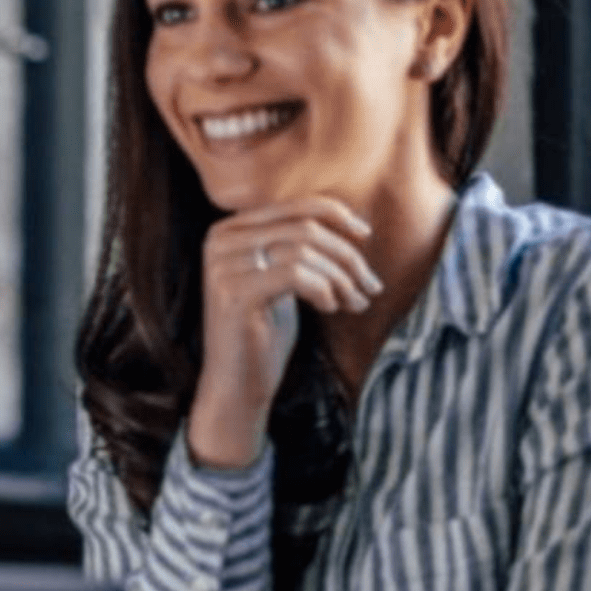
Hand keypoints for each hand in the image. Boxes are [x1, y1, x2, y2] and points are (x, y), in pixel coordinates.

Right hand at [189, 197, 380, 468]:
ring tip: (354, 302)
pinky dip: (324, 290)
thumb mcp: (281, 279)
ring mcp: (223, 265)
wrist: (236, 384)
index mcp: (228, 229)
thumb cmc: (263, 333)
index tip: (366, 236)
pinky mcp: (234, 292)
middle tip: (370, 286)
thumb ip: (296, 245)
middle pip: (305, 228)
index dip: (338, 215)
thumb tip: (349, 221)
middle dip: (347, 256)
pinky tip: (330, 309)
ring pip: (305, 250)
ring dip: (341, 278)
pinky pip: (297, 275)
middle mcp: (220, 240)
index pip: (296, 206)